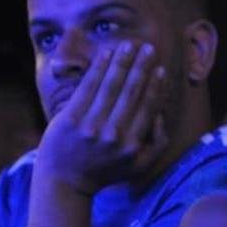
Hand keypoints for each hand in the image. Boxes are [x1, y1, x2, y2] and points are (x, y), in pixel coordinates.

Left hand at [36, 41, 169, 193]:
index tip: (159, 68)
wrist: (65, 182)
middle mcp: (113, 135)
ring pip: (110, 86)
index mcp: (132, 145)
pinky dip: (98, 68)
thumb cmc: (104, 171)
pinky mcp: (70, 118)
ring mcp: (91, 126)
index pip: (147, 107)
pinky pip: (88, 87)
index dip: (154, 85)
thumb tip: (161, 115)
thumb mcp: (137, 167)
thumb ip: (156, 144)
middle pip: (131, 92)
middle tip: (148, 48)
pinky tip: (106, 54)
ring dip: (121, 62)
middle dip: (141, 67)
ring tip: (128, 45)